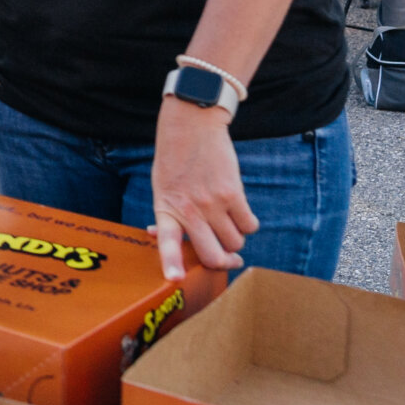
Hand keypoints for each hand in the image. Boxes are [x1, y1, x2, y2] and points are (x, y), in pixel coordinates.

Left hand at [149, 97, 256, 277]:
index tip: (175, 280)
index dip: (171, 263)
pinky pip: (250, 225)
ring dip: (236, 239)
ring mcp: (212, 203)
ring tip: (229, 223)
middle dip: (225, 263)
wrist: (193, 124)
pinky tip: (240, 213)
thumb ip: (165, 214)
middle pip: (214, 255)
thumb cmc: (174, 159)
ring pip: (236, 242)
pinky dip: (248, 224)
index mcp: (166, 209)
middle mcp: (189, 210)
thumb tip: (155, 236)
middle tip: (230, 260)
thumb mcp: (160, 187)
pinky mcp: (233, 194)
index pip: (167, 242)